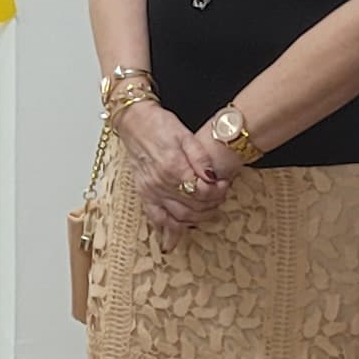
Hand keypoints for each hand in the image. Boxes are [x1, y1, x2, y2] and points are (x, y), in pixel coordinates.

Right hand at [119, 103, 234, 233]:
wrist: (134, 122)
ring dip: (196, 220)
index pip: (202, 192)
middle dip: (210, 206)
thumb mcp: (186, 135)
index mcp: (174, 167)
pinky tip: (176, 236)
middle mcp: (161, 184)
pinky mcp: (144, 194)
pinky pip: (156, 219)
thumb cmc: (160, 125)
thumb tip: (213, 177)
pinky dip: (168, 230)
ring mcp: (151, 191)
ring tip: (207, 212)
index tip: (223, 186)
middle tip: (219, 198)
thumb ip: (201, 158)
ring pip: (178, 218)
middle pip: (192, 208)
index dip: (217, 193)